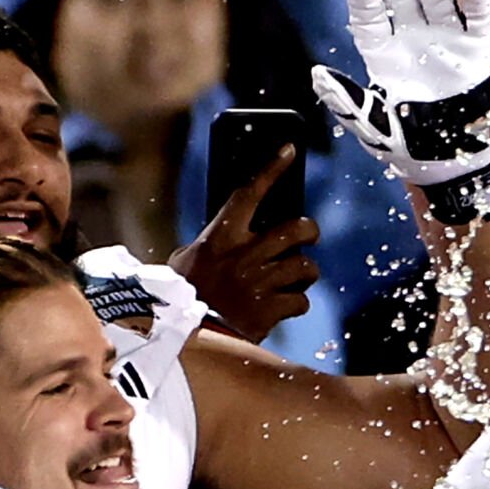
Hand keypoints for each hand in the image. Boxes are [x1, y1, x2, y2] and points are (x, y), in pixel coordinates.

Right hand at [169, 147, 320, 340]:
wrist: (185, 338)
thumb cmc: (181, 296)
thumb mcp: (187, 260)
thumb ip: (213, 245)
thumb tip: (231, 236)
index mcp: (221, 236)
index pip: (249, 191)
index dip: (272, 168)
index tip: (290, 150)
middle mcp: (245, 253)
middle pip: (298, 228)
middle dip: (308, 232)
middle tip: (304, 238)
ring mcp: (261, 281)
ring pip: (306, 266)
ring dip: (304, 273)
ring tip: (292, 280)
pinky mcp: (272, 308)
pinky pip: (301, 300)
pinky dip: (296, 304)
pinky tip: (282, 307)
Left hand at [311, 0, 489, 223]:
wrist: (460, 165)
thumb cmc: (413, 149)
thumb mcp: (376, 127)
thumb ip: (349, 102)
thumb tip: (317, 76)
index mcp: (384, 55)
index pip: (370, 17)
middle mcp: (413, 40)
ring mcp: (447, 41)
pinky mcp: (478, 49)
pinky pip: (476, 14)